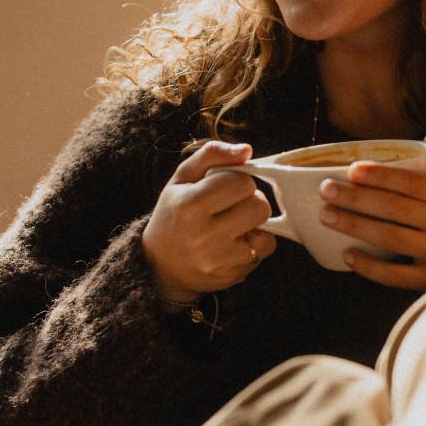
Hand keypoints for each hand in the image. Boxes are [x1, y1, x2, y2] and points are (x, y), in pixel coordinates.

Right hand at [142, 141, 275, 300]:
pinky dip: (256, 242)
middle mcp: (204, 235)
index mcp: (190, 205)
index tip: (224, 187)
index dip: (237, 180)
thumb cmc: (174, 214)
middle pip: (259, 205)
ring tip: (233, 222)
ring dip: (255, 222)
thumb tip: (247, 150)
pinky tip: (236, 241)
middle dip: (250, 200)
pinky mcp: (231, 275)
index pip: (241, 182)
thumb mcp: (182, 178)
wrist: (159, 265)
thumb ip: (212, 155)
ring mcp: (219, 259)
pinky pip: (264, 250)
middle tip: (231, 204)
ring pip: (266, 230)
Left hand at [317, 134, 425, 289]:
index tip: (352, 169)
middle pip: (396, 209)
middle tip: (327, 190)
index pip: (414, 183)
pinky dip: (370, 267)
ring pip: (391, 239)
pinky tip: (347, 255)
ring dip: (355, 226)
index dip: (382, 176)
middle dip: (357, 198)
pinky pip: (396, 276)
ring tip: (327, 215)